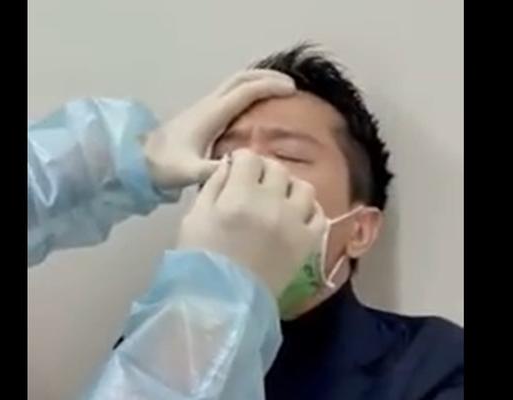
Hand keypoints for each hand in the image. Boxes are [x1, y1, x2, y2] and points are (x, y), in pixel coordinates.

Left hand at [144, 70, 295, 189]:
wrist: (136, 160)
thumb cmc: (162, 166)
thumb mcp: (188, 172)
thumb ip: (213, 172)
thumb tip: (239, 170)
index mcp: (211, 114)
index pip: (245, 91)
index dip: (270, 87)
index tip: (292, 91)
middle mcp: (209, 105)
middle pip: (241, 79)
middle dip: (267, 77)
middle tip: (291, 85)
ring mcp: (204, 107)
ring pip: (234, 83)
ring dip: (257, 81)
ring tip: (278, 90)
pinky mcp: (201, 114)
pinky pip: (230, 93)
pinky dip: (248, 91)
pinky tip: (255, 105)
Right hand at [177, 149, 325, 295]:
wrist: (222, 304)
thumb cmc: (199, 261)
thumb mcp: (194, 218)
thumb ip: (213, 186)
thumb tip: (230, 165)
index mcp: (239, 196)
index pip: (249, 158)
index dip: (240, 162)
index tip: (236, 172)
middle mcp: (272, 204)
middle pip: (277, 168)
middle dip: (264, 172)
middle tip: (255, 187)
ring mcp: (294, 223)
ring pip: (303, 187)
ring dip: (289, 188)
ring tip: (279, 200)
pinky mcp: (308, 243)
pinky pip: (319, 214)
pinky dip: (308, 210)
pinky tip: (295, 216)